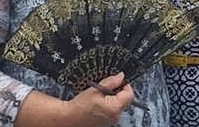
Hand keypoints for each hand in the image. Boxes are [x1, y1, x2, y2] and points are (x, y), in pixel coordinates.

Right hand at [16, 72, 133, 126]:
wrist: (69, 119)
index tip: (119, 80)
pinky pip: (113, 111)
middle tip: (108, 86)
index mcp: (115, 107)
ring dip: (114, 98)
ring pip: (119, 106)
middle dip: (119, 91)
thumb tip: (121, 76)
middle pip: (125, 100)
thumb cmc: (79, 107)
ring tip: (101, 95)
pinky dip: (109, 105)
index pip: (129, 94)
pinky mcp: (107, 123)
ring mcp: (112, 121)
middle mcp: (116, 116)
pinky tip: (99, 103)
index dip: (125, 85)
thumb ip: (111, 82)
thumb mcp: (96, 89)